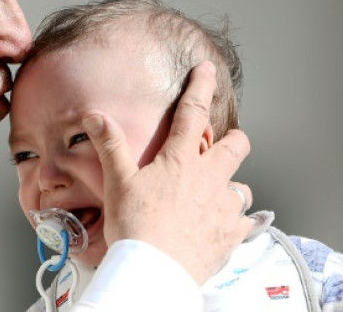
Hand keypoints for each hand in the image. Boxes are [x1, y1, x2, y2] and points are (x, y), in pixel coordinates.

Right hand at [83, 61, 253, 283]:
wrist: (154, 272)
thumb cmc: (135, 227)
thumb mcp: (118, 182)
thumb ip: (110, 145)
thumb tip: (96, 115)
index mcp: (181, 160)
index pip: (194, 112)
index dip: (201, 86)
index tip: (208, 70)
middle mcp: (209, 178)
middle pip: (236, 146)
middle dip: (233, 139)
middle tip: (222, 144)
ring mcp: (224, 207)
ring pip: (243, 186)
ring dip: (232, 186)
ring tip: (217, 194)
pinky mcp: (231, 235)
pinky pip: (246, 224)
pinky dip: (239, 223)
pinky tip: (227, 227)